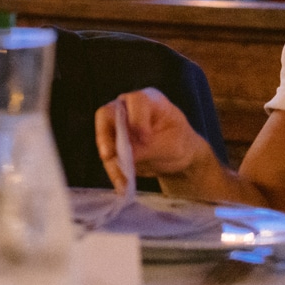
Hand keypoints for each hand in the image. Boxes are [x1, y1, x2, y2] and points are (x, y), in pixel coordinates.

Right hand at [94, 88, 214, 191]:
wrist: (178, 157)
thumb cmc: (179, 142)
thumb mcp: (171, 144)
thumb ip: (148, 147)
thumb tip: (127, 155)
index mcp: (148, 100)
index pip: (135, 101)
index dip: (137, 119)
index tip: (145, 139)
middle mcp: (126, 108)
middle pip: (107, 115)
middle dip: (106, 137)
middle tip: (108, 155)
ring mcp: (117, 125)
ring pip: (104, 139)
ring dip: (111, 161)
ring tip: (122, 182)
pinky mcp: (113, 143)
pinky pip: (108, 155)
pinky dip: (114, 171)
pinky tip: (122, 185)